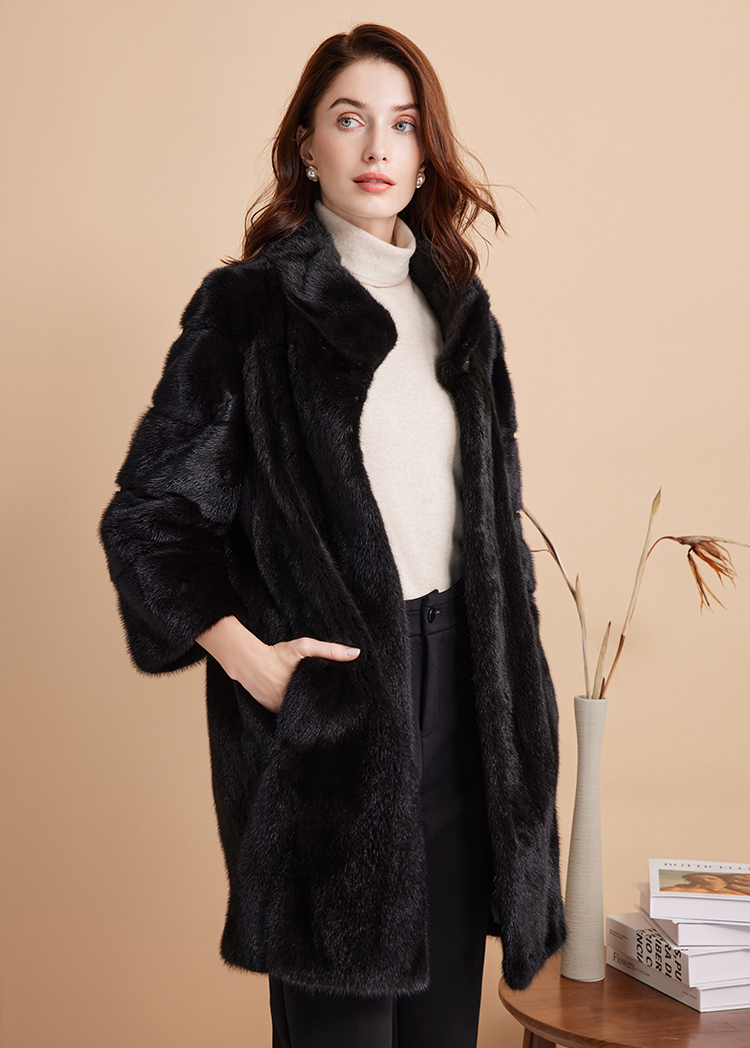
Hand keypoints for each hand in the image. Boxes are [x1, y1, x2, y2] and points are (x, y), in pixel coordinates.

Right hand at [196, 616, 359, 712]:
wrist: (247, 661)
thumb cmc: (277, 653)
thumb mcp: (304, 647)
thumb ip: (330, 650)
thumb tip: (356, 653)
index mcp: (303, 692)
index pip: (325, 701)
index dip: (335, 701)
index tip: (346, 702)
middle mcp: (292, 705)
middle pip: (314, 709)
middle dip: (323, 706)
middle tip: (338, 707)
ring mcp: (280, 710)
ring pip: (301, 713)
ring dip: (308, 709)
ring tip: (322, 707)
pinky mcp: (272, 711)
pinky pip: (288, 713)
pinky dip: (295, 709)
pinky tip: (302, 704)